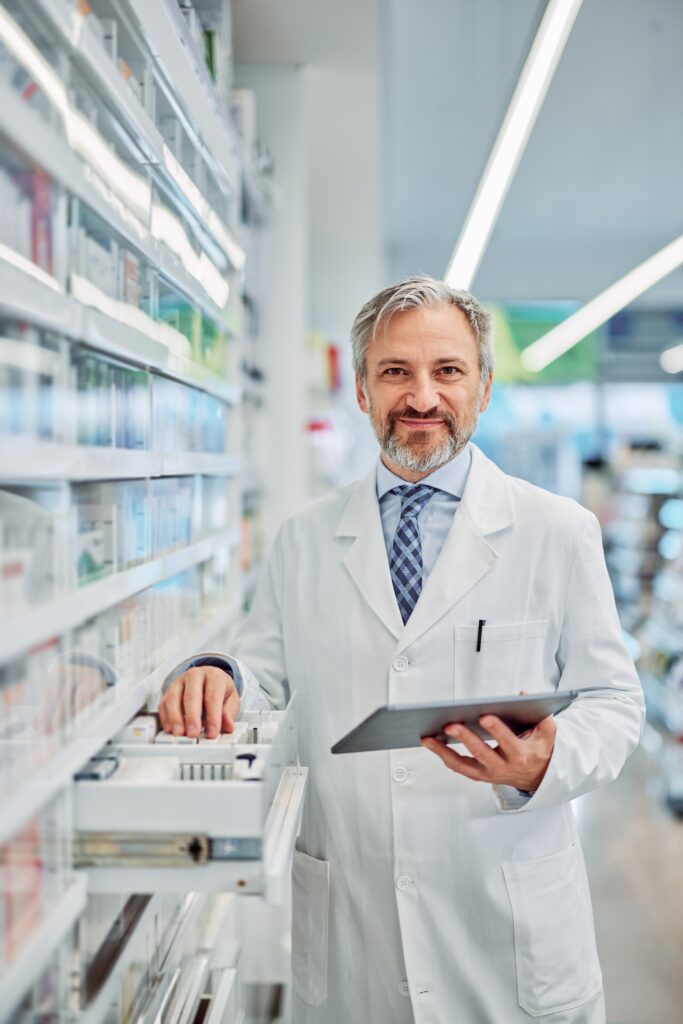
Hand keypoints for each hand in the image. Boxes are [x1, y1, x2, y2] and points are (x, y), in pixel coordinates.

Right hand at [158, 666, 239, 738]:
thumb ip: (229, 712)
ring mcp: (179, 682)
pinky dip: (166, 718)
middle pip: (191, 696)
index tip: (212, 733)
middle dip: (192, 717)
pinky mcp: (168, 690)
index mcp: (214, 676)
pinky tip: (171, 729)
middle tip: (193, 734)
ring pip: (173, 698)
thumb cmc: (219, 689)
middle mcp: (195, 676)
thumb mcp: (231, 698)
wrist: (207, 678)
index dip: (212, 717)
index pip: (212, 697)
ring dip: (175, 718)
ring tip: (179, 733)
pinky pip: (164, 703)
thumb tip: (228, 726)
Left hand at [421, 713, 555, 792]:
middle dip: (465, 739)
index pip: (507, 742)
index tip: (484, 716)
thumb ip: (540, 714)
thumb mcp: (547, 732)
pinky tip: (432, 744)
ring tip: (427, 738)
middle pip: (482, 754)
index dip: (496, 729)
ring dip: (444, 752)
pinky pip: (459, 768)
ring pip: (464, 765)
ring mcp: (490, 774)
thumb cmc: (539, 750)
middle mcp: (504, 767)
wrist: (539, 776)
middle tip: (450, 724)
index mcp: (521, 755)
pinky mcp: (480, 776)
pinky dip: (444, 757)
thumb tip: (522, 695)